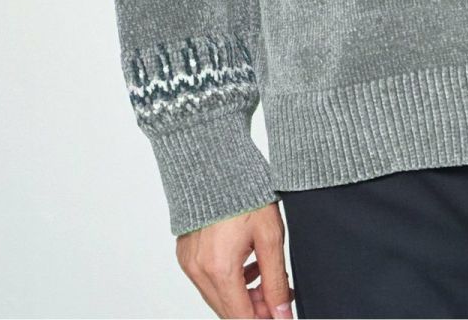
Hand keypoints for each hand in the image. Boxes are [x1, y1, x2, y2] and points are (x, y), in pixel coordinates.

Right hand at [176, 202, 294, 318]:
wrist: (217, 163)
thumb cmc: (246, 192)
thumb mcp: (270, 237)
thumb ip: (276, 282)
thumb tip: (282, 313)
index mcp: (220, 268)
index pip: (241, 317)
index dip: (264, 318)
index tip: (280, 314)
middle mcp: (199, 270)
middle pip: (228, 311)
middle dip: (255, 308)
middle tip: (277, 293)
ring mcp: (189, 263)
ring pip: (217, 298)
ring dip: (242, 295)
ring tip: (265, 274)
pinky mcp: (185, 255)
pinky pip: (207, 281)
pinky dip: (227, 281)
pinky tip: (246, 265)